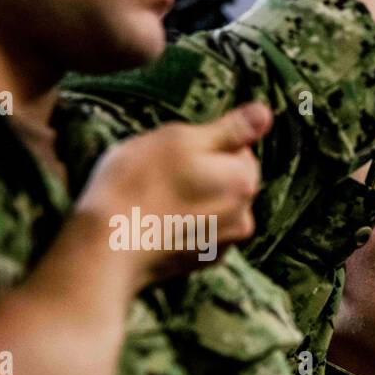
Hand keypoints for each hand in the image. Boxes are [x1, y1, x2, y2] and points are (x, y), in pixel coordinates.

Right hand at [76, 102, 272, 287]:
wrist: (109, 247)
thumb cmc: (139, 184)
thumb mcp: (182, 139)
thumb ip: (232, 128)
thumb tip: (266, 113)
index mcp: (244, 181)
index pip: (238, 149)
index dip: (203, 146)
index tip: (173, 153)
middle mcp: (245, 217)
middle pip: (227, 180)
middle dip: (200, 173)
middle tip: (160, 174)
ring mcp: (224, 243)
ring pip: (212, 206)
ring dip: (191, 199)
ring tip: (155, 200)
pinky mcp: (203, 261)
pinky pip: (198, 231)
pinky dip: (183, 225)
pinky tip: (155, 223)